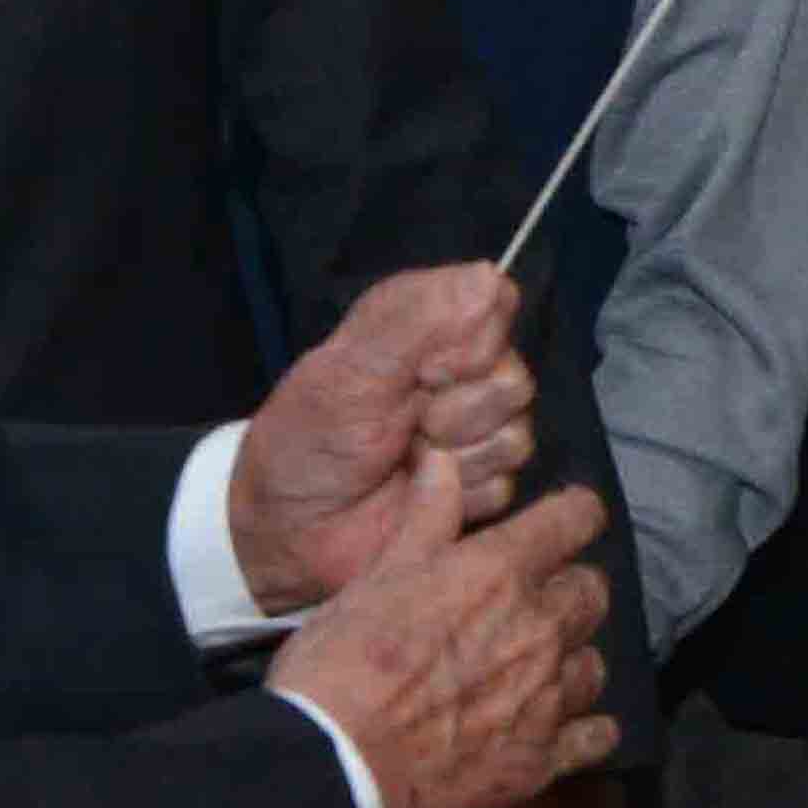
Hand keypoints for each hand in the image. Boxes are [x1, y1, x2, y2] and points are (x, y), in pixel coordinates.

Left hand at [236, 268, 535, 613]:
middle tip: (403, 426)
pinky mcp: (484, 487)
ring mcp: (476, 433)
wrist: (291, 531)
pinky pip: (506, 485)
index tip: (422, 370)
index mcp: (427, 328)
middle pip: (514, 378)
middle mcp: (461, 374)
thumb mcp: (347, 371)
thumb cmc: (308, 439)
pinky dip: (460, 494)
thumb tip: (491, 276)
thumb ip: (414, 318)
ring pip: (516, 436)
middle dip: (456, 410)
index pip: (496, 306)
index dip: (467, 343)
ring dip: (455, 456)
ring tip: (406, 462)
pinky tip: (422, 493)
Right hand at [270, 464, 619, 807]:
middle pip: (591, 593)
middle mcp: (539, 629)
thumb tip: (444, 460)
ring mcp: (547, 698)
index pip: (575, 520)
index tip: (567, 518)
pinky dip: (585, 729)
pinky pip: (595, 736)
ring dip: (571, 659)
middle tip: (536, 601)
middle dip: (569, 588)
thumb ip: (425, 519)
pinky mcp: (542, 759)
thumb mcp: (376, 576)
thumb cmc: (343, 661)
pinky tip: (565, 728)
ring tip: (538, 668)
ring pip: (593, 664)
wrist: (335, 763)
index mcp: (500, 573)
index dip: (574, 514)